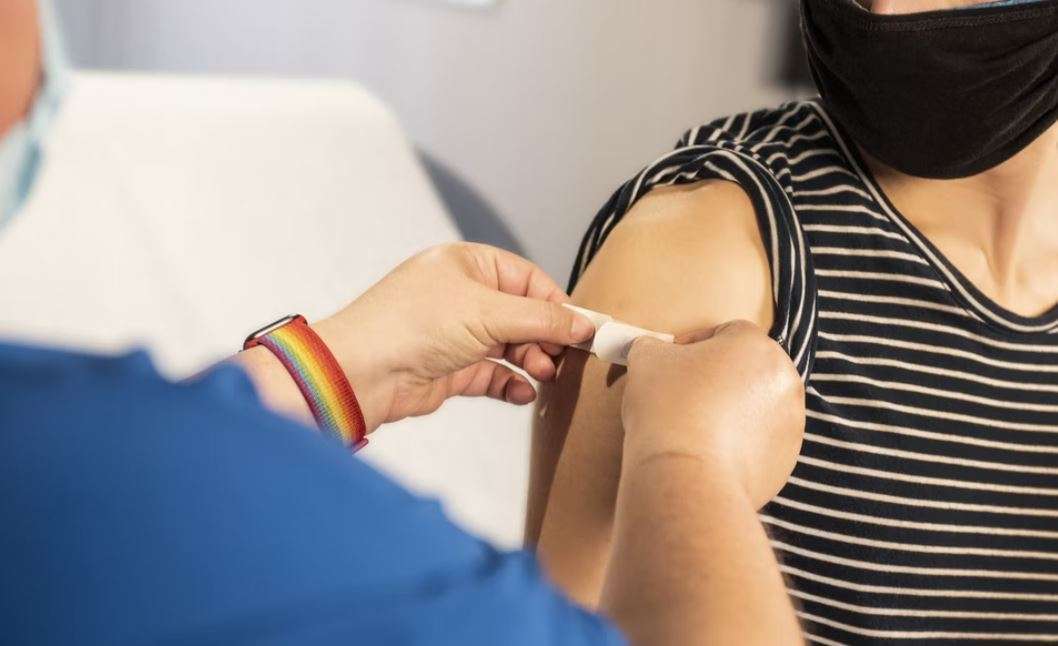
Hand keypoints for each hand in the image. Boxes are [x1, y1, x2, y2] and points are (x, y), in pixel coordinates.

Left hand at [314, 243, 594, 430]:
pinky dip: (511, 384)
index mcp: (467, 264)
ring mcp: (455, 334)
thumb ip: (541, 319)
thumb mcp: (487, 312)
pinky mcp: (450, 369)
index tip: (584, 329)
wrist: (361, 372)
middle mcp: (461, 296)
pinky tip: (525, 392)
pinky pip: (493, 375)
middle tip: (565, 358)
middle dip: (546, 337)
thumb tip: (583, 324)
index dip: (557, 305)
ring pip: (510, 346)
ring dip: (531, 361)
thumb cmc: (408, 325)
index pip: (528, 280)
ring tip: (544, 374)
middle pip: (522, 315)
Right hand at [620, 320, 804, 507]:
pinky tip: (708, 451)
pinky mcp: (785, 459)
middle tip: (684, 395)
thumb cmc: (669, 409)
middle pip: (746, 369)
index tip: (672, 364)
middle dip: (717, 378)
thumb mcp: (647, 359)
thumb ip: (654, 346)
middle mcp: (784, 380)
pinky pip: (760, 442)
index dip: (694, 345)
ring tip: (694, 426)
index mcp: (757, 345)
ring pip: (755, 406)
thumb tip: (654, 352)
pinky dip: (738, 443)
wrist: (686, 476)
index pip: (725, 333)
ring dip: (730, 410)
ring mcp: (790, 422)